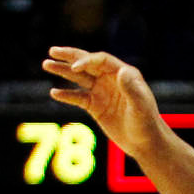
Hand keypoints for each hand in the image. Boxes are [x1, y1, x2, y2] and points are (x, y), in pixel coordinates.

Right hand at [41, 48, 168, 154]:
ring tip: (46, 64)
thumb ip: (131, 89)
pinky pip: (77, 97)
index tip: (75, 68)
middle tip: (52, 51)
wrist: (145, 143)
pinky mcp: (95, 106)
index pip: (101, 61)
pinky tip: (54, 92)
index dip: (87, 61)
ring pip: (79, 78)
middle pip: (87, 63)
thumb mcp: (141, 106)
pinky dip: (66, 95)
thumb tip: (121, 72)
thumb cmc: (147, 123)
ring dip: (63, 71)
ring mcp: (101, 92)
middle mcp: (111, 79)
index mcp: (124, 74)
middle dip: (70, 56)